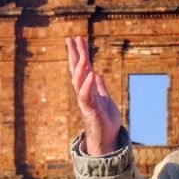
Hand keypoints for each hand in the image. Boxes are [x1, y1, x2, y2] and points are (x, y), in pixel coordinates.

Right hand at [66, 36, 122, 155]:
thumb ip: (100, 87)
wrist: (106, 141)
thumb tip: (98, 75)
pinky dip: (88, 84)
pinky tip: (92, 73)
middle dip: (75, 54)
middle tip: (72, 38)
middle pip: (77, 70)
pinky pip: (86, 95)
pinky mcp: (90, 110)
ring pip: (79, 81)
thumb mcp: (106, 100)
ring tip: (83, 54)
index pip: (83, 68)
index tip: (77, 38)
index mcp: (89, 89)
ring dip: (81, 67)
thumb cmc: (105, 122)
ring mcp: (86, 101)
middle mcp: (85, 93)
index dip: (80, 53)